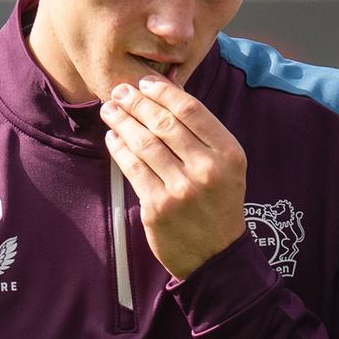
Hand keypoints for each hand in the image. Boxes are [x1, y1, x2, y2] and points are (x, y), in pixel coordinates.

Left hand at [101, 73, 245, 279]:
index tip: (146, 82)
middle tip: (120, 90)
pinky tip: (113, 137)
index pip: (191, 110)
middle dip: (137, 102)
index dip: (164, 92)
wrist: (217, 255)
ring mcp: (181, 190)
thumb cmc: (218, 204)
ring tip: (109, 109)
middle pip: (164, 124)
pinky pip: (132, 169)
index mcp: (229, 154)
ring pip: (144, 143)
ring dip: (122, 121)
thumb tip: (164, 97)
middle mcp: (207, 169)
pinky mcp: (158, 208)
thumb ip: (203, 136)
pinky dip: (119, 149)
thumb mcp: (227, 167)